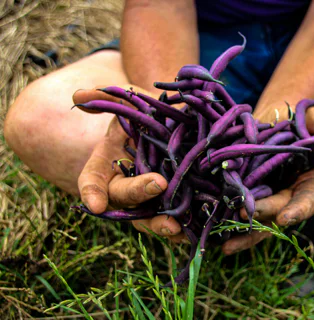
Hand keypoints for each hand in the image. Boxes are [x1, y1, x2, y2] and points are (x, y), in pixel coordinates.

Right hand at [73, 85, 184, 242]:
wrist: (171, 124)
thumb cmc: (142, 114)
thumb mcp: (125, 103)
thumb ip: (104, 100)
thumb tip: (78, 98)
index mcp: (106, 165)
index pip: (92, 180)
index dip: (91, 192)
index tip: (95, 205)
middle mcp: (125, 186)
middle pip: (125, 201)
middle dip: (139, 197)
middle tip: (157, 186)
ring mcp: (149, 199)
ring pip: (150, 218)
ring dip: (162, 225)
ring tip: (177, 230)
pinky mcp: (172, 203)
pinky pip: (176, 219)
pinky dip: (187, 226)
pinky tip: (199, 230)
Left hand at [221, 106, 313, 254]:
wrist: (276, 118)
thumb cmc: (302, 119)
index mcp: (312, 182)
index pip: (309, 199)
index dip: (298, 210)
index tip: (284, 218)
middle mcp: (291, 195)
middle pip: (278, 212)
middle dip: (261, 217)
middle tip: (241, 217)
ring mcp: (269, 197)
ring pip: (258, 220)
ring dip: (242, 233)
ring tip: (224, 245)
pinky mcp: (249, 194)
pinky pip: (239, 210)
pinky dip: (226, 220)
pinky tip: (211, 232)